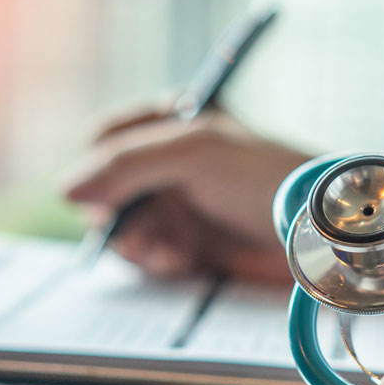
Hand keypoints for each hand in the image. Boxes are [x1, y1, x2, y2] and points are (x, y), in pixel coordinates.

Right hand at [64, 104, 309, 281]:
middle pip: (104, 188)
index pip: (104, 138)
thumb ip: (124, 165)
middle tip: (136, 229)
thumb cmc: (264, 178)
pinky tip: (180, 263)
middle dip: (115, 213)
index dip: (100, 166)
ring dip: (135, 242)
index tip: (109, 190)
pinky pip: (148, 255)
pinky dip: (156, 261)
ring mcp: (179, 204)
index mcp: (170, 122)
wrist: (318, 234)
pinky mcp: (190, 244)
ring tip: (166, 251)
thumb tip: (65, 191)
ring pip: (122, 226)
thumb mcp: (192, 153)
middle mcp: (169, 161)